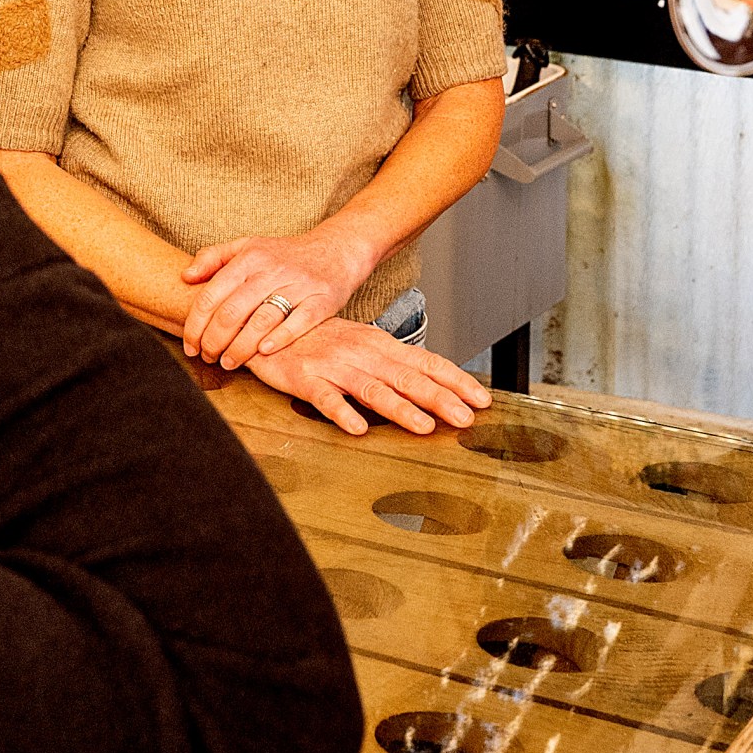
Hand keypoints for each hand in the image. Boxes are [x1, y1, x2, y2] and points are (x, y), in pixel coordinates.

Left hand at [181, 225, 375, 364]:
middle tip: (207, 358)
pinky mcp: (321, 300)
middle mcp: (272, 270)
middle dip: (213, 342)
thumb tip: (185, 276)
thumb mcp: (248, 246)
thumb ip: (213, 257)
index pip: (212, 296)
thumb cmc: (285, 254)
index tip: (190, 345)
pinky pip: (298, 323)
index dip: (195, 326)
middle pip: (232, 313)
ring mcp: (298, 285)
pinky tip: (263, 353)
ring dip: (240, 348)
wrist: (336, 249)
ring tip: (228, 363)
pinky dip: (278, 339)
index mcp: (249, 257)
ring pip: (261, 321)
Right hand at [244, 318, 489, 435]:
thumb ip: (395, 366)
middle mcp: (363, 354)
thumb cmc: (320, 338)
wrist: (270, 324)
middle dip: (440, 399)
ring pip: (373, 389)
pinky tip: (357, 429)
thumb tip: (433, 386)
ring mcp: (335, 367)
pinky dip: (343, 413)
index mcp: (381, 346)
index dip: (456, 382)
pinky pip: (326, 399)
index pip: (428, 363)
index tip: (482, 400)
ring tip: (423, 426)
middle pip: (408, 378)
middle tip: (466, 418)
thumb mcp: (363, 345)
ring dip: (401, 409)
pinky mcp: (306, 380)